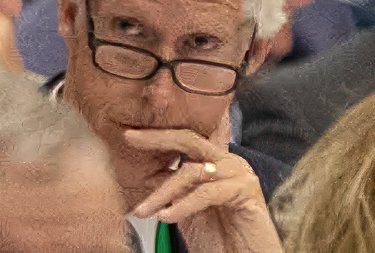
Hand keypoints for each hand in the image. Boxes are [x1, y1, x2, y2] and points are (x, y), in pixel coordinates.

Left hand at [123, 130, 280, 252]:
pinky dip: (183, 205)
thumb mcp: (183, 208)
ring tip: (144, 210)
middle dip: (157, 138)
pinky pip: (206, 193)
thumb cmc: (219, 240)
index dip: (156, 135)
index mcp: (214, 163)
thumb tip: (142, 171)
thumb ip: (170, 187)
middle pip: (189, 139)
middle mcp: (228, 163)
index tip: (128, 135)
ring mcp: (240, 175)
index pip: (183, 140)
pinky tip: (167, 216)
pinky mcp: (247, 192)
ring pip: (191, 172)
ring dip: (162, 193)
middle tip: (130, 138)